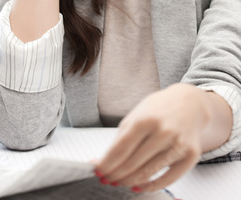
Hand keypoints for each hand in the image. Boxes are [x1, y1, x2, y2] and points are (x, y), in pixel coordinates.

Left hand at [95, 84, 209, 191]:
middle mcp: (163, 131)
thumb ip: (121, 137)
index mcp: (146, 119)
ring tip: (120, 182)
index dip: (107, 163)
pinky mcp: (191, 155)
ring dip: (130, 181)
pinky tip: (139, 187)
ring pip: (148, 172)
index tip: (98, 171)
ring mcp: (178, 144)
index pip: (121, 148)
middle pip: (133, 162)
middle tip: (107, 179)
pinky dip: (150, 186)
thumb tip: (103, 160)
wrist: (190, 103)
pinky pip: (168, 179)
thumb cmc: (159, 109)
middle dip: (116, 174)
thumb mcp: (137, 115)